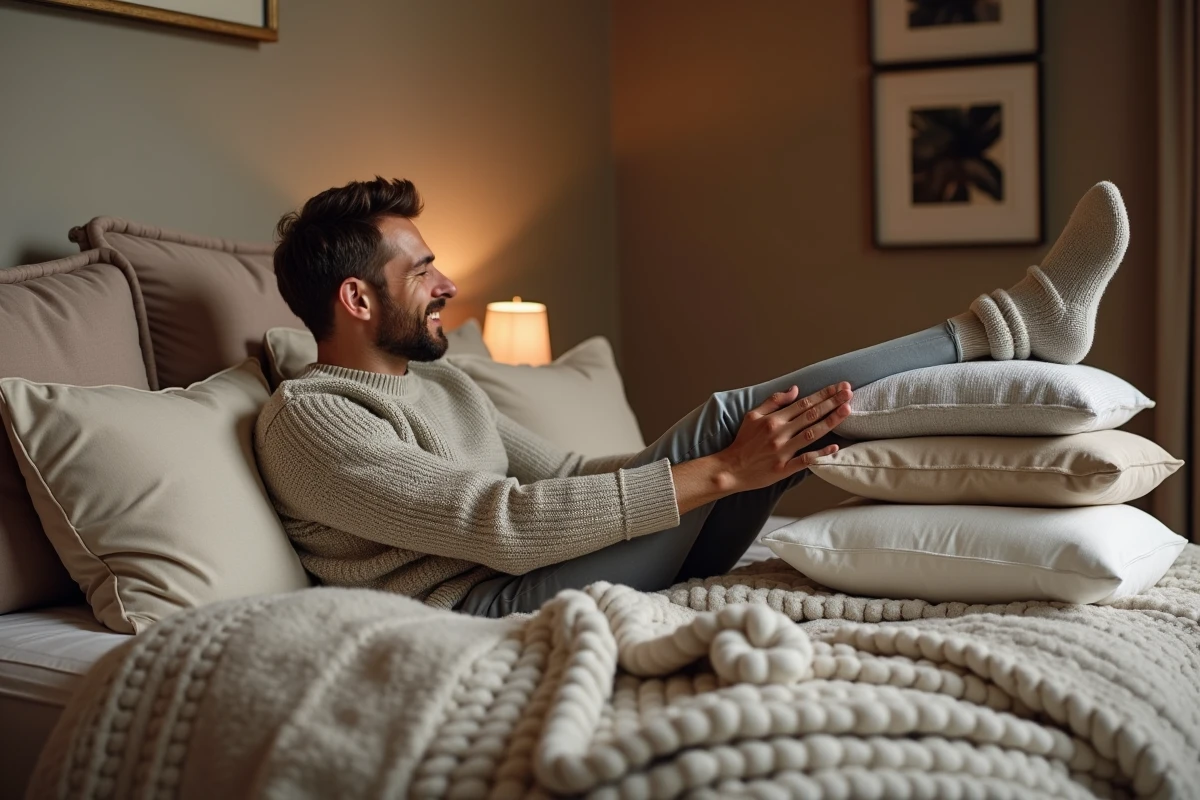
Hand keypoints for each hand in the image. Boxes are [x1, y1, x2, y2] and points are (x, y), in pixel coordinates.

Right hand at [713, 382, 852, 493]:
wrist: (731, 468)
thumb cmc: (743, 441)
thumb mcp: (752, 415)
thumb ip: (774, 401)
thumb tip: (795, 389)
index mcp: (773, 419)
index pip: (803, 403)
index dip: (823, 394)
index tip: (839, 387)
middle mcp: (780, 433)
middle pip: (811, 415)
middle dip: (832, 403)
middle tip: (849, 393)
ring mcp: (783, 451)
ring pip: (811, 433)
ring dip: (831, 421)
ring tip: (847, 411)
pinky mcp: (784, 468)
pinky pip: (805, 459)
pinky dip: (820, 453)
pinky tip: (835, 447)